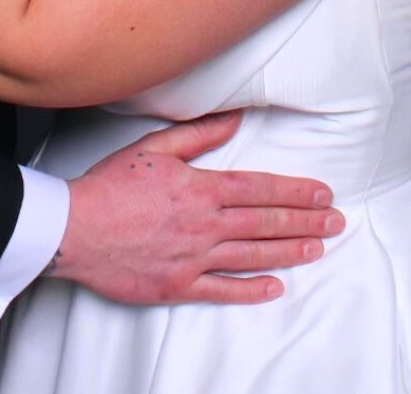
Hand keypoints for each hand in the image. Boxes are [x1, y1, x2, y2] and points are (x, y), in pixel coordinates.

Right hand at [53, 111, 342, 303]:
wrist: (74, 230)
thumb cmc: (109, 186)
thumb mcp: (154, 147)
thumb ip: (199, 134)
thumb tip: (233, 120)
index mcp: (200, 188)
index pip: (260, 188)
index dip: (295, 191)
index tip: (322, 194)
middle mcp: (204, 224)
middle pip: (265, 222)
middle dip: (305, 221)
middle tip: (336, 222)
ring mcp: (194, 258)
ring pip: (253, 254)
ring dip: (290, 251)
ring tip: (318, 248)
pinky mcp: (178, 285)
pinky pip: (224, 290)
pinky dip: (252, 289)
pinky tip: (275, 286)